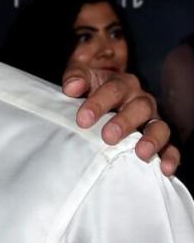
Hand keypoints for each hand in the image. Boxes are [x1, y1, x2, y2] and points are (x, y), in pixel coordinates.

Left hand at [63, 66, 179, 173]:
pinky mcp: (156, 136)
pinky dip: (170, 157)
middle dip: (125, 123)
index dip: (98, 104)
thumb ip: (76, 77)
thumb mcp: (82, 73)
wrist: (106, 79)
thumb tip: (73, 87)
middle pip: (139, 107)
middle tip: (109, 137)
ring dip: (152, 140)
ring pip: (158, 126)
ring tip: (141, 153)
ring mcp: (151, 118)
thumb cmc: (91, 83)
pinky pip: (169, 146)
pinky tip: (165, 169)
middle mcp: (140, 99)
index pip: (113, 90)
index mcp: (121, 84)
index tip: (83, 120)